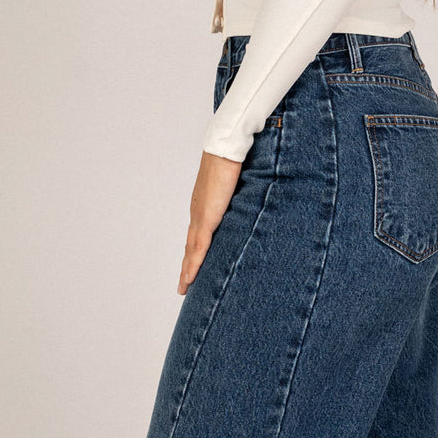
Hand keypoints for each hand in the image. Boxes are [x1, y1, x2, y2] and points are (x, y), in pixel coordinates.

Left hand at [178, 150, 242, 294]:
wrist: (225, 149)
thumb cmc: (232, 159)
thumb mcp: (239, 184)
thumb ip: (242, 196)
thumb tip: (253, 199)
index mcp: (204, 205)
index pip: (197, 234)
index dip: (194, 251)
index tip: (193, 265)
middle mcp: (198, 212)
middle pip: (190, 246)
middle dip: (188, 266)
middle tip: (184, 285)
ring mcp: (200, 217)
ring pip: (191, 251)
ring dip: (187, 271)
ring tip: (184, 288)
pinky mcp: (205, 219)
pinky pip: (198, 248)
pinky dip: (193, 265)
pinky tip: (188, 279)